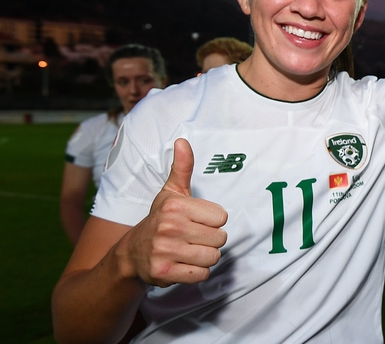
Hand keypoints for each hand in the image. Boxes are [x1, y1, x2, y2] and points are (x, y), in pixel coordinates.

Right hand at [122, 138, 227, 287]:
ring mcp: (165, 251)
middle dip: (211, 240)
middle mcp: (170, 227)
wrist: (132, 253)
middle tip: (192, 238)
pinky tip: (183, 264)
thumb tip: (182, 141)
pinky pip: (202, 275)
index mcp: (176, 206)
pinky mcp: (164, 272)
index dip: (213, 221)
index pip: (221, 217)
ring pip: (213, 257)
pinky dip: (197, 272)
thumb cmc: (160, 219)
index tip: (197, 222)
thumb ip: (182, 168)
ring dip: (205, 257)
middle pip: (220, 239)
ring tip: (188, 251)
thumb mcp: (171, 193)